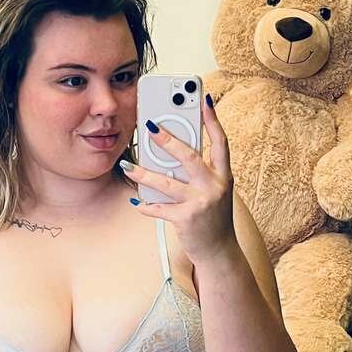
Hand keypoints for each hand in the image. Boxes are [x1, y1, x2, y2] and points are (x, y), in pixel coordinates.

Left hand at [121, 94, 235, 264]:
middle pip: (190, 157)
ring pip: (167, 183)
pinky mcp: (186, 219)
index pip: (221, 142)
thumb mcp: (215, 192)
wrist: (220, 252)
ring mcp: (201, 203)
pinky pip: (160, 208)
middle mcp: (215, 187)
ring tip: (128, 167)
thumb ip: (200, 173)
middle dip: (168, 141)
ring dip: (144, 174)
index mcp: (224, 176)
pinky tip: (136, 200)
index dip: (213, 120)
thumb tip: (172, 155)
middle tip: (151, 127)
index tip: (204, 100)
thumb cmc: (213, 218)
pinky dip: (146, 205)